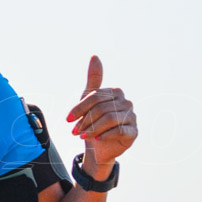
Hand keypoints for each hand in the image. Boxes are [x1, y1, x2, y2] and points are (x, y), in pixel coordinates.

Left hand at [66, 55, 136, 176]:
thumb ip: (93, 79)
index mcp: (115, 92)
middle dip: (85, 121)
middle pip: (101, 108)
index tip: (68, 120)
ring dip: (93, 129)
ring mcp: (132, 117)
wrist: (99, 146)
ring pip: (110, 119)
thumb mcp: (89, 100)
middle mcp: (126, 102)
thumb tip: (95, 56)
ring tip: (83, 136)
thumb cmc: (93, 120)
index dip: (79, 108)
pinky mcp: (134, 132)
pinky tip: (97, 140)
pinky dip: (105, 135)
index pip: (95, 97)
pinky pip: (120, 131)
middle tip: (75, 131)